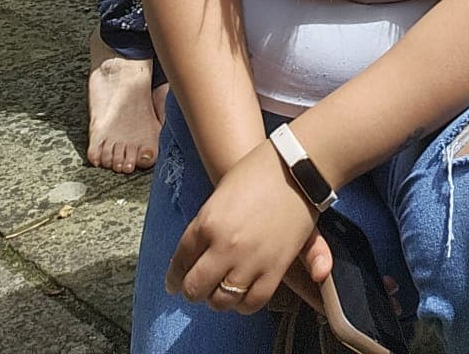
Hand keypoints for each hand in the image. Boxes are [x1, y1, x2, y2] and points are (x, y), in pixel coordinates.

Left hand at [167, 137, 331, 315]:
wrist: (296, 165)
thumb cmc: (256, 172)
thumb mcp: (220, 194)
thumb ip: (204, 227)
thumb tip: (192, 255)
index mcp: (207, 223)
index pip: (180, 261)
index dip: (174, 276)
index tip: (173, 284)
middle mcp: (225, 246)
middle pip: (195, 287)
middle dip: (191, 290)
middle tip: (195, 288)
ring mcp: (250, 260)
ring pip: (221, 300)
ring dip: (216, 298)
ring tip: (218, 291)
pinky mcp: (275, 269)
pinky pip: (252, 302)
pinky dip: (243, 303)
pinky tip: (242, 294)